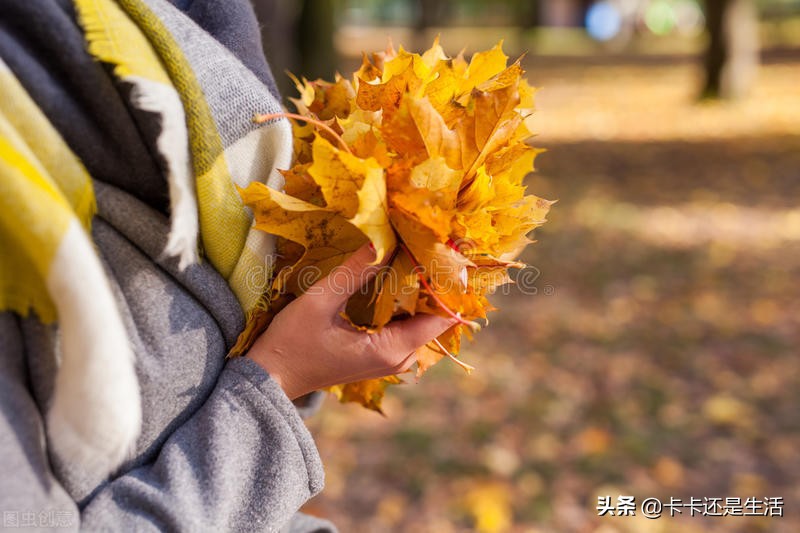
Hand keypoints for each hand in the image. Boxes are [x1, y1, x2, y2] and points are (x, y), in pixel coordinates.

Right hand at [247, 244, 455, 398]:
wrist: (271, 378)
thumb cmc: (292, 343)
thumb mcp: (320, 302)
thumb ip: (354, 272)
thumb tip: (381, 241)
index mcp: (391, 349)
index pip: (440, 318)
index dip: (445, 287)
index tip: (440, 254)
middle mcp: (399, 359)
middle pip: (432, 318)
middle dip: (430, 285)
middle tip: (423, 247)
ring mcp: (390, 360)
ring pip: (418, 322)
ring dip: (415, 293)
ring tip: (409, 256)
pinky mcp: (379, 355)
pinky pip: (404, 327)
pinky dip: (401, 305)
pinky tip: (392, 279)